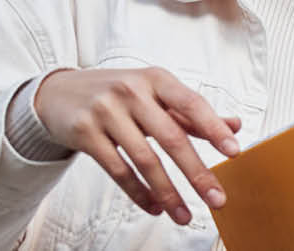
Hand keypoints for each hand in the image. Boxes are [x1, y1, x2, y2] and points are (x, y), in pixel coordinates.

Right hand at [34, 67, 241, 224]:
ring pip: (145, 160)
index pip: (192, 104)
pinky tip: (154, 206)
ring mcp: (106, 111)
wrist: (60, 93)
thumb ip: (192, 112)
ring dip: (168, 193)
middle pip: (171, 138)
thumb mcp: (155, 93)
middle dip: (197, 173)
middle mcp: (132, 91)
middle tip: (216, 199)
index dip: (214, 128)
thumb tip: (234, 126)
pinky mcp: (85, 133)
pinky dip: (139, 192)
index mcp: (156, 79)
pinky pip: (118, 170)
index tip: (234, 152)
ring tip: (183, 215)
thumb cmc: (117, 93)